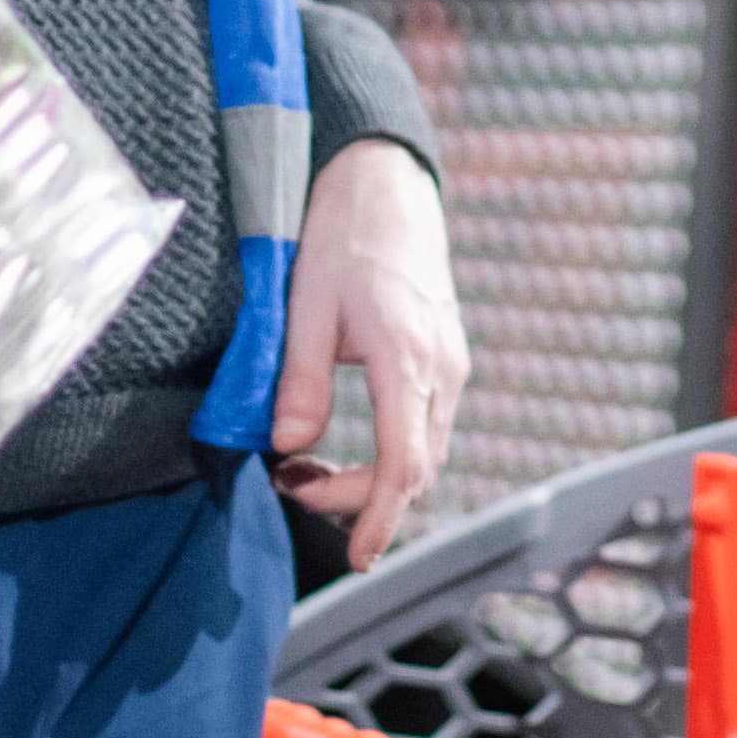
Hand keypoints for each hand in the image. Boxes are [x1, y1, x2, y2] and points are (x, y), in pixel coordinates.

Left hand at [278, 140, 464, 555]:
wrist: (386, 180)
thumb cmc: (341, 233)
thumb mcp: (304, 305)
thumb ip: (297, 380)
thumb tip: (286, 446)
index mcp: (408, 357)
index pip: (404, 464)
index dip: (379, 518)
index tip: (358, 557)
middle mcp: (443, 368)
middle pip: (417, 470)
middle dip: (359, 501)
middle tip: (289, 486)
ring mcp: (450, 363)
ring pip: (424, 452)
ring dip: (371, 478)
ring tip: (303, 468)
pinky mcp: (445, 356)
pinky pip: (425, 427)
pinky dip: (387, 453)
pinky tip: (340, 444)